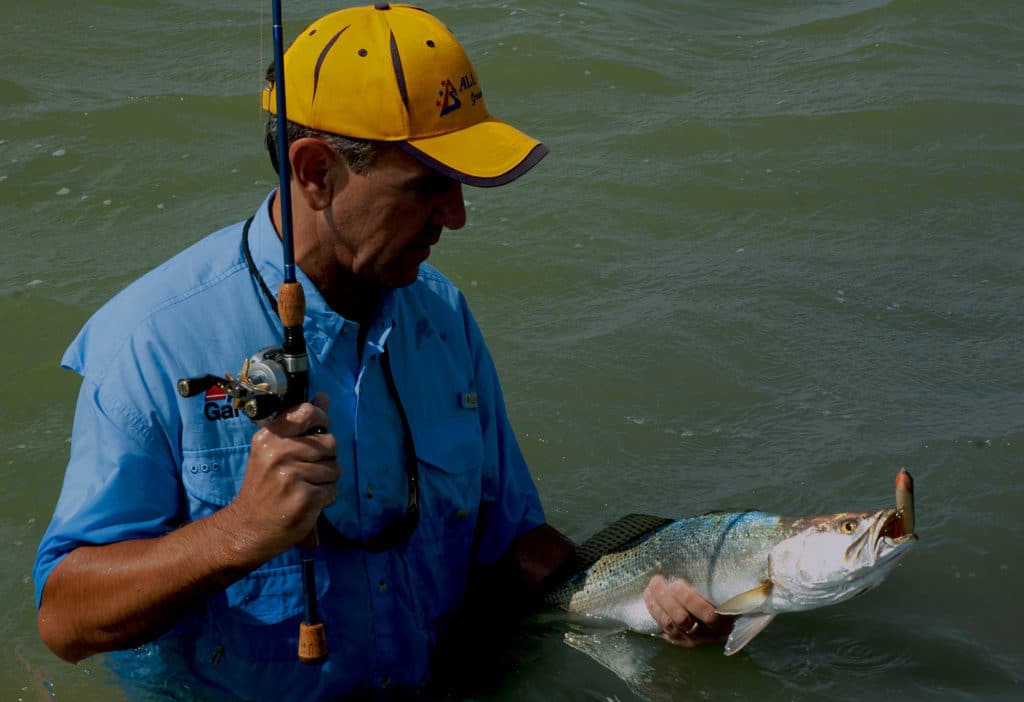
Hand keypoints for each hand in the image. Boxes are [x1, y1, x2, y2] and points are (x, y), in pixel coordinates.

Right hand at [221, 393, 339, 564]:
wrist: (247, 527)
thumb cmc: (264, 487)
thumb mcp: (273, 450)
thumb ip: (300, 423)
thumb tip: (323, 396)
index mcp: (269, 438)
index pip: (307, 412)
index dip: (321, 420)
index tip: (318, 431)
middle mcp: (278, 454)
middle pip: (330, 443)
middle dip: (326, 458)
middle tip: (307, 470)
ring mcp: (291, 476)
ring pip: (335, 468)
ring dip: (327, 480)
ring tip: (305, 487)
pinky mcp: (305, 498)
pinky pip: (333, 490)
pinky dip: (326, 497)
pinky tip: (307, 501)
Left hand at [643, 574, 732, 646]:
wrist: (722, 613)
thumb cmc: (722, 591)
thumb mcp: (724, 585)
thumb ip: (717, 576)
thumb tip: (717, 549)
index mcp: (725, 618)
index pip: (708, 614)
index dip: (690, 600)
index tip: (678, 582)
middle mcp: (708, 633)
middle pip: (683, 619)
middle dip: (666, 599)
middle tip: (657, 580)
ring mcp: (693, 639)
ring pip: (670, 625)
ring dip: (656, 605)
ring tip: (650, 587)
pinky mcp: (679, 641)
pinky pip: (663, 630)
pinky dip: (653, 613)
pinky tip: (649, 598)